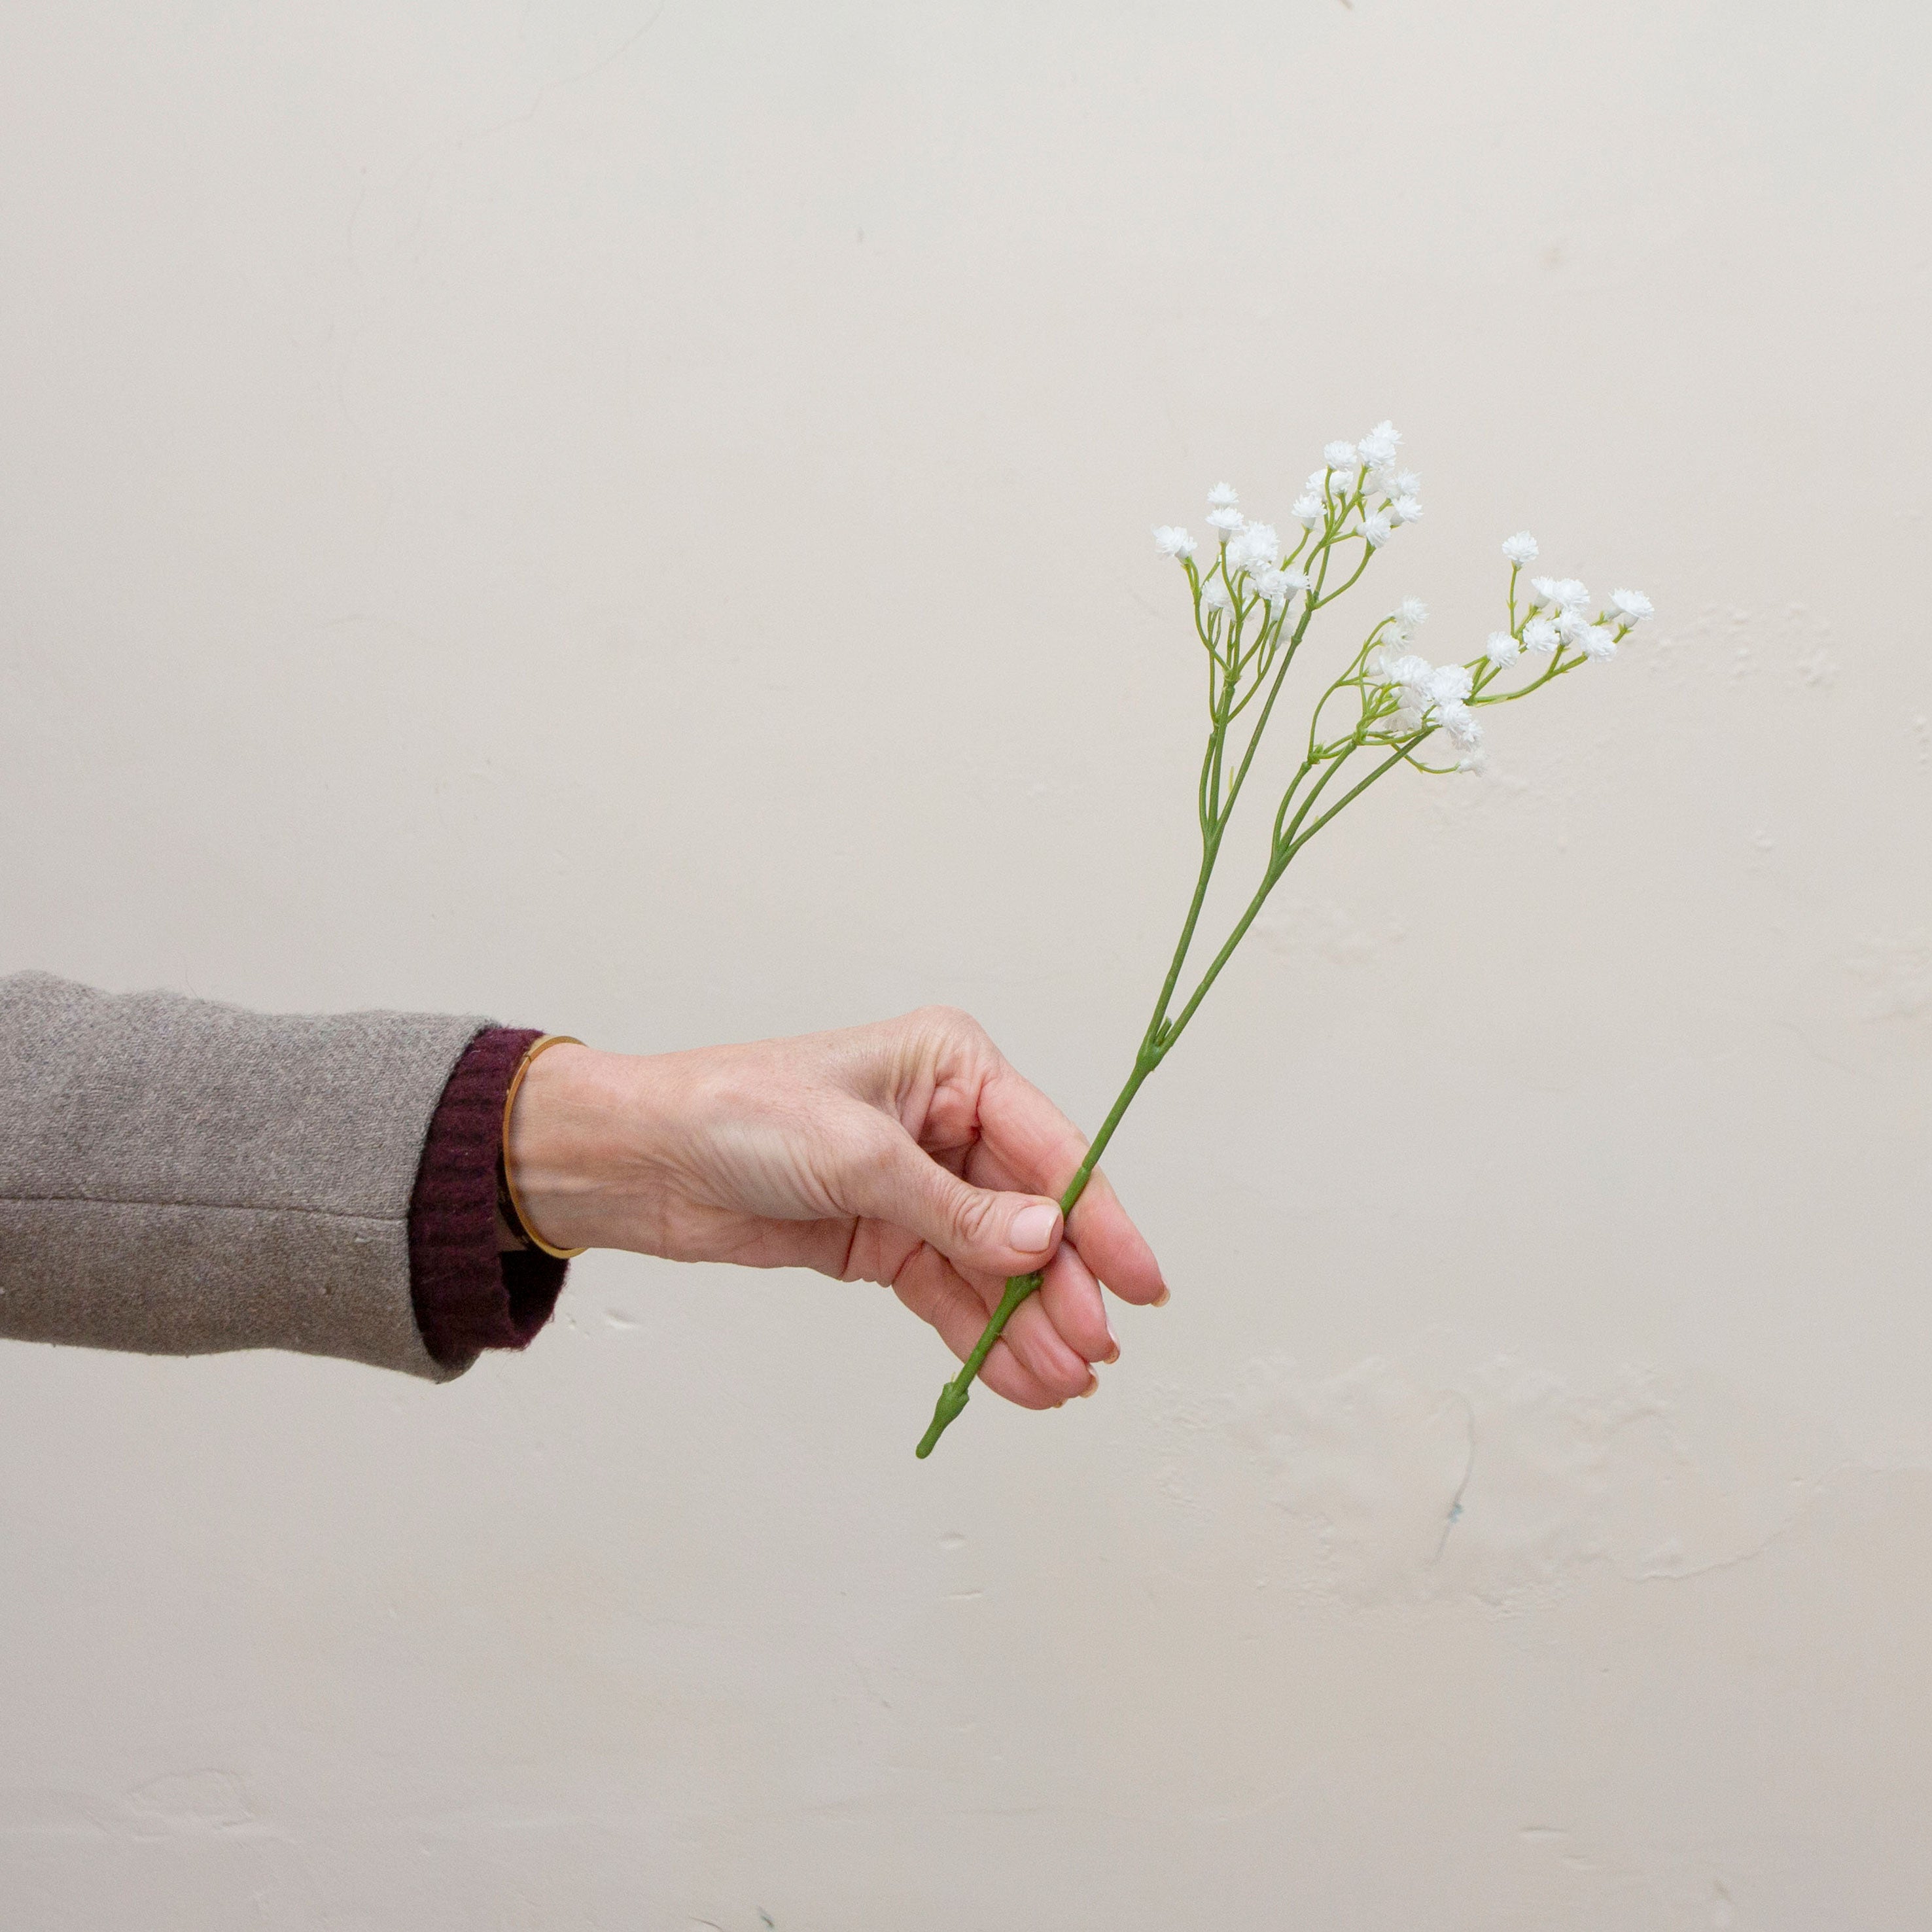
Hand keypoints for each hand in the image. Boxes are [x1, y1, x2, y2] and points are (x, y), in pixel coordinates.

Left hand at [505, 1007, 1166, 1409]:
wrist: (641, 1161)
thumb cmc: (737, 1114)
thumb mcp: (857, 1156)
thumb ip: (956, 1209)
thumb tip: (1042, 1245)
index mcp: (952, 1067)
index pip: (1048, 1150)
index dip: (1098, 1220)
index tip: (1139, 1281)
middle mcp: (946, 1123)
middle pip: (1028, 1216)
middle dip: (1062, 1287)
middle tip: (1095, 1350)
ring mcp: (917, 1186)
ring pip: (993, 1265)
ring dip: (1027, 1325)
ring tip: (1063, 1383)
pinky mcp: (883, 1239)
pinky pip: (949, 1293)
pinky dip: (982, 1336)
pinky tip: (1018, 1378)